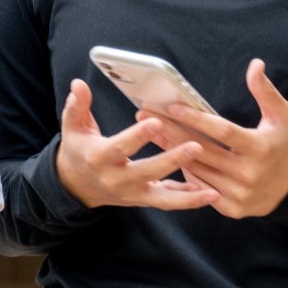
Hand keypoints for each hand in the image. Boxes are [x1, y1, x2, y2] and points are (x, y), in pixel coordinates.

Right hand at [52, 79, 218, 211]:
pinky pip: (167, 202)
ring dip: (188, 195)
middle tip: (196, 146)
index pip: (119, 147)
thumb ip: (77, 106)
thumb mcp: (73, 128)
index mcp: (99, 158)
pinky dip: (188, 200)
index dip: (137, 136)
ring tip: (213, 190)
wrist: (77, 185)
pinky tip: (210, 194)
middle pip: (146, 171)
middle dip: (172, 161)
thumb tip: (79, 84)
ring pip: (161, 197)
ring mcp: (131, 192)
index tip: (156, 122)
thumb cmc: (79, 150)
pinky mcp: (142, 200)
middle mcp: (116, 179)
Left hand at [152, 60, 287, 219]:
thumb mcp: (282, 116)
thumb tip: (255, 64)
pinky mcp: (233, 208)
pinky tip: (167, 159)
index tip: (172, 107)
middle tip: (144, 116)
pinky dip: (186, 175)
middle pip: (202, 151)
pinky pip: (201, 190)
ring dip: (170, 152)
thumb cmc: (285, 144)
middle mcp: (250, 173)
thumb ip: (265, 91)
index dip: (197, 119)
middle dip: (171, 132)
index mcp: (260, 148)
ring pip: (197, 171)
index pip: (223, 131)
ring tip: (150, 133)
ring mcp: (240, 194)